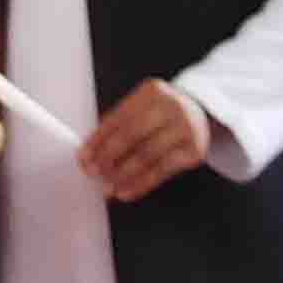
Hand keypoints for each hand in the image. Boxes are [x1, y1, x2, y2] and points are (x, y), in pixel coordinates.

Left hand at [80, 78, 211, 202]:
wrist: (199, 114)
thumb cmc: (160, 115)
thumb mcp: (141, 109)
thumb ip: (118, 126)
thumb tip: (90, 155)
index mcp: (152, 91)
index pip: (118, 118)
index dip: (97, 140)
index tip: (83, 158)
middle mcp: (172, 106)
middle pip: (132, 134)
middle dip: (108, 157)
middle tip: (93, 173)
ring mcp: (186, 127)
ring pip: (147, 155)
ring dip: (122, 174)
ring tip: (107, 187)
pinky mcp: (195, 150)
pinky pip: (162, 171)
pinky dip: (141, 183)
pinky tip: (126, 191)